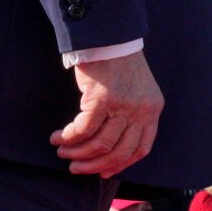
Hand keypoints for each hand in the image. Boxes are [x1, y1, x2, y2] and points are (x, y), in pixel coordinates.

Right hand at [49, 49, 163, 176]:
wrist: (110, 37)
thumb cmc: (119, 64)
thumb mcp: (137, 92)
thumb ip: (130, 117)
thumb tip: (109, 149)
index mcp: (153, 110)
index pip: (141, 148)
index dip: (120, 164)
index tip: (103, 173)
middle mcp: (142, 110)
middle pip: (119, 151)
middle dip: (95, 165)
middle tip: (76, 168)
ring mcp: (123, 105)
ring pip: (99, 144)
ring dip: (77, 152)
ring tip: (63, 151)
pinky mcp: (102, 99)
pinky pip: (83, 130)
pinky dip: (68, 138)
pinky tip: (58, 138)